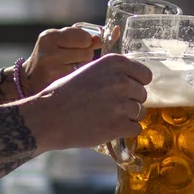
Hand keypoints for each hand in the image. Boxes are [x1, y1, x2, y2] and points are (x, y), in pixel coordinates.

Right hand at [17, 53, 148, 150]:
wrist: (49, 116)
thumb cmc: (64, 93)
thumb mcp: (89, 71)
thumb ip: (111, 73)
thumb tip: (131, 80)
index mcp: (114, 63)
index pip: (145, 74)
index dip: (136, 84)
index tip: (126, 90)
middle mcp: (121, 81)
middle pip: (142, 94)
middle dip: (129, 101)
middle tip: (108, 106)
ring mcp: (122, 104)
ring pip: (140, 112)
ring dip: (127, 117)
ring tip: (106, 117)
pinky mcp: (119, 125)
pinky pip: (136, 128)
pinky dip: (125, 131)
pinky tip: (108, 128)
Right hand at [20, 25, 103, 95]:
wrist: (27, 81)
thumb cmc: (50, 57)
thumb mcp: (60, 41)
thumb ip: (84, 36)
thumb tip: (115, 31)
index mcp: (50, 36)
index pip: (85, 37)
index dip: (87, 42)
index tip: (80, 46)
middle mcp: (49, 51)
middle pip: (88, 52)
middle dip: (86, 55)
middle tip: (73, 60)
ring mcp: (52, 69)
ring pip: (86, 66)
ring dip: (85, 68)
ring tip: (70, 69)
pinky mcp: (57, 84)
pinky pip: (82, 79)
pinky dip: (80, 80)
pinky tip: (70, 80)